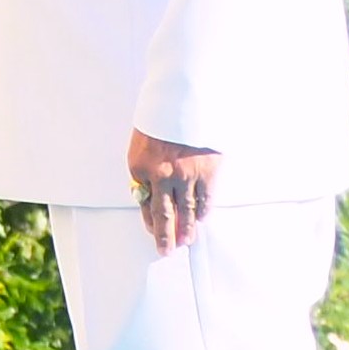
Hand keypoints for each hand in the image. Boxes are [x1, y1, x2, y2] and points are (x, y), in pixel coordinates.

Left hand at [129, 128, 216, 251]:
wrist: (183, 99)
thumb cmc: (160, 119)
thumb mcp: (141, 145)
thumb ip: (146, 171)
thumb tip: (150, 196)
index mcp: (140, 167)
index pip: (145, 205)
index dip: (151, 223)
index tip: (154, 235)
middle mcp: (161, 175)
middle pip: (165, 214)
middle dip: (166, 237)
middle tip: (167, 250)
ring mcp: (186, 175)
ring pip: (187, 210)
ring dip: (187, 229)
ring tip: (187, 241)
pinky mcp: (207, 171)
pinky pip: (205, 199)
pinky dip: (203, 212)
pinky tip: (202, 219)